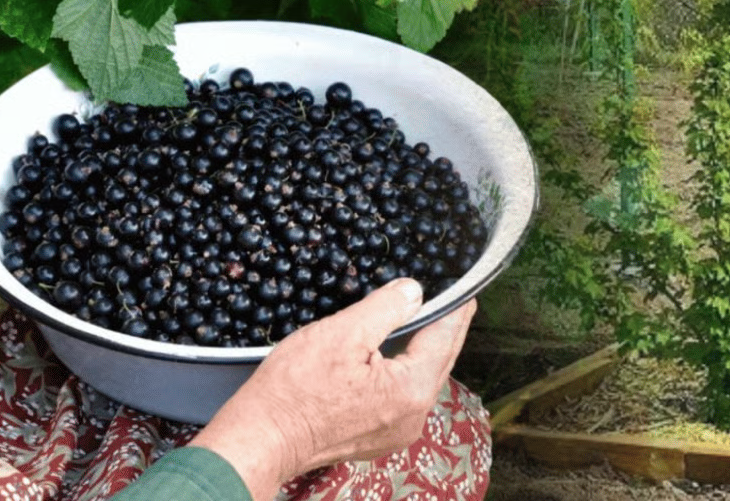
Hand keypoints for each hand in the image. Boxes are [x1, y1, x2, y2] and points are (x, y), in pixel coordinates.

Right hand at [189, 280, 475, 500]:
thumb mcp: (343, 333)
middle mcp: (413, 415)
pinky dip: (406, 372)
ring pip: (422, 380)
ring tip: (432, 324)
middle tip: (459, 303)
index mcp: (411, 389)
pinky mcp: (378, 437)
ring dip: (426, 351)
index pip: (445, 338)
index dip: (456, 310)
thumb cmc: (295, 389)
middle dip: (447, 330)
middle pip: (439, 361)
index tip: (468, 292)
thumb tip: (415, 291)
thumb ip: (387, 308)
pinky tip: (400, 357)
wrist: (261, 438)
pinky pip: (404, 396)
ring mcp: (397, 431)